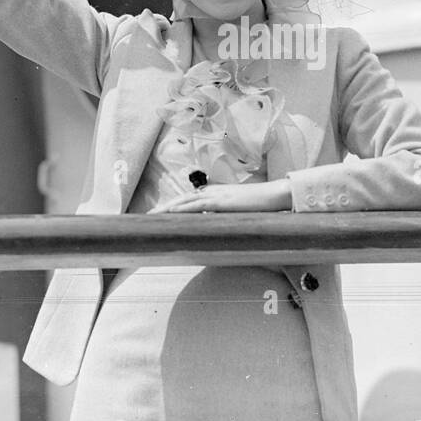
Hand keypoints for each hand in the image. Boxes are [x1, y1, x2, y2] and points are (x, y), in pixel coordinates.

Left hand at [149, 179, 292, 212]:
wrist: (273, 195)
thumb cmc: (260, 206)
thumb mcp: (239, 212)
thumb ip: (226, 217)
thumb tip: (216, 227)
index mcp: (215, 195)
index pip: (189, 201)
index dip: (174, 208)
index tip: (160, 215)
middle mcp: (211, 192)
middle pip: (182, 200)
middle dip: (164, 209)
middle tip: (148, 217)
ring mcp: (215, 196)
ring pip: (184, 202)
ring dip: (167, 209)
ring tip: (151, 216)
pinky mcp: (220, 201)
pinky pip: (196, 205)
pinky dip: (182, 209)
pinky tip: (172, 213)